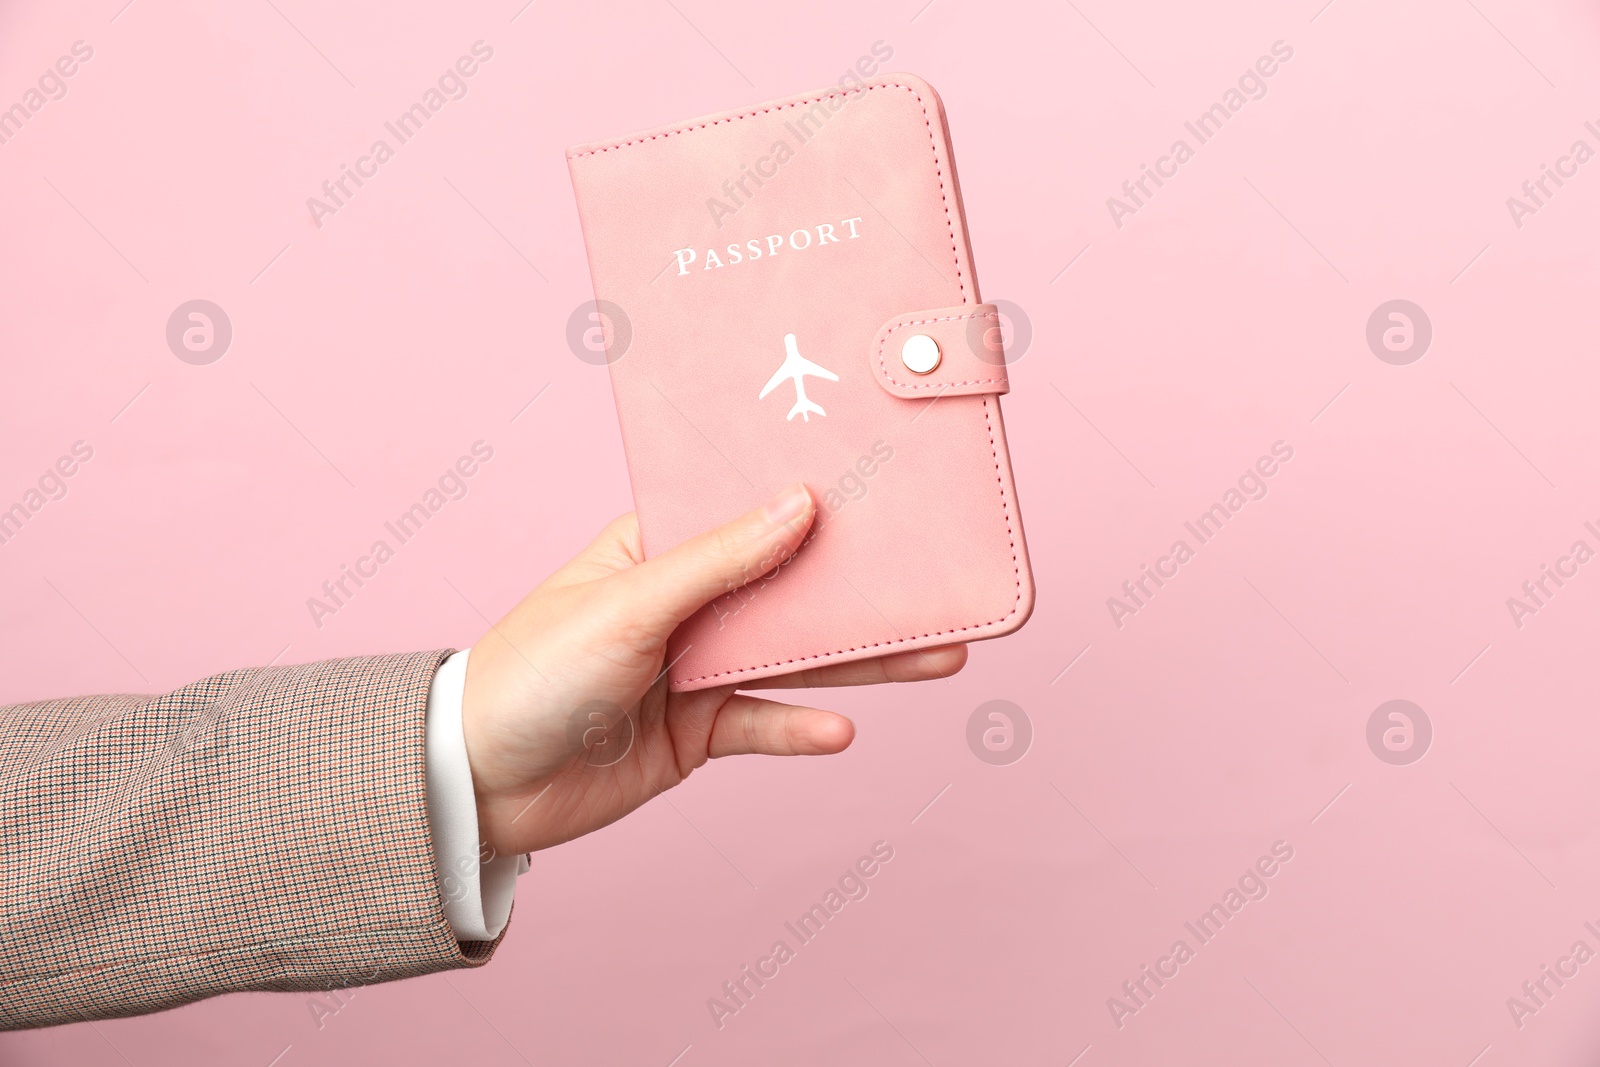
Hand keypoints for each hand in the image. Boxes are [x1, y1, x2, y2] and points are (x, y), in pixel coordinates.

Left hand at [459, 483, 967, 854]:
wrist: (479, 783)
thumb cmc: (533, 671)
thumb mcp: (629, 605)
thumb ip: (719, 562)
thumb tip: (798, 505)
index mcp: (658, 549)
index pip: (748, 515)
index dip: (812, 502)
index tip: (883, 487)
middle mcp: (684, 602)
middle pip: (789, 589)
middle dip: (860, 589)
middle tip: (937, 582)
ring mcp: (695, 669)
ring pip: (793, 657)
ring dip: (860, 660)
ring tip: (936, 657)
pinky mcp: (697, 733)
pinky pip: (763, 724)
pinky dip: (800, 727)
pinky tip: (843, 729)